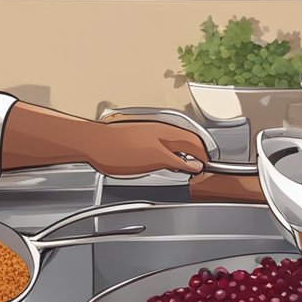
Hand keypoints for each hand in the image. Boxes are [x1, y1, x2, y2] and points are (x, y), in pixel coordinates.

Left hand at [88, 120, 209, 176]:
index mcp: (168, 133)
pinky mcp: (138, 141)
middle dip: (195, 155)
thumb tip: (195, 165)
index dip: (204, 156)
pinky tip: (164, 165)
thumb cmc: (119, 150)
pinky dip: (169, 157)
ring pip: (174, 144)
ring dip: (182, 156)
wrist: (92, 145)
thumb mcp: (155, 159)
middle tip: (200, 170)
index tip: (209, 168)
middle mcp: (160, 131)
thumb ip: (178, 162)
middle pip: (186, 142)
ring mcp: (148, 135)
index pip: (195, 142)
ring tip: (185, 169)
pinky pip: (162, 148)